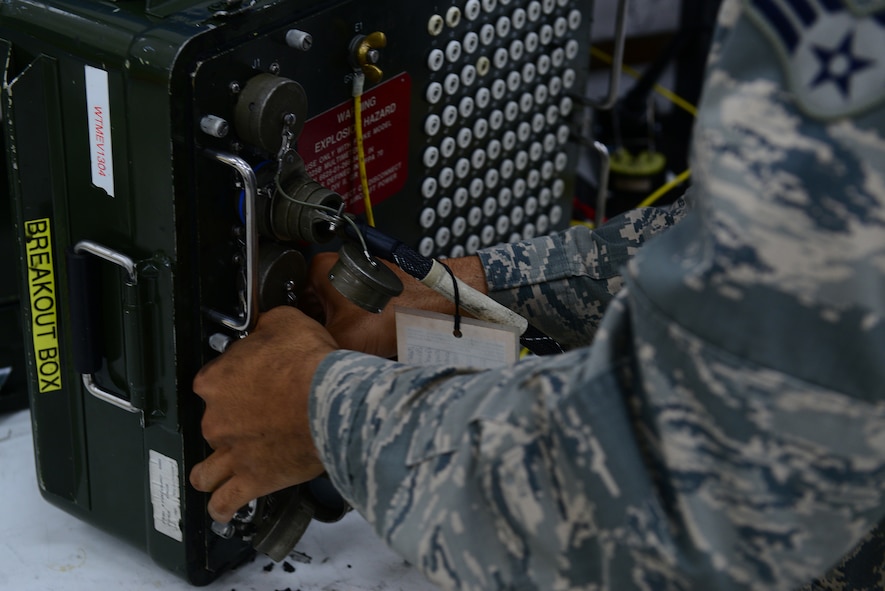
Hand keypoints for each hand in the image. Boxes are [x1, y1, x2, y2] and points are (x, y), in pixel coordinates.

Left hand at [189, 306, 336, 522]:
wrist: (330, 400)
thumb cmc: (310, 364)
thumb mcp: (285, 322)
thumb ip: (267, 327)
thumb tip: (266, 326)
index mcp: (216, 380)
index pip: (211, 380)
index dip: (231, 379)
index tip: (247, 379)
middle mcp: (216, 418)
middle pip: (210, 423)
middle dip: (228, 423)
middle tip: (254, 419)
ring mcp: (232, 452)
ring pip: (206, 470)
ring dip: (211, 471)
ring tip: (219, 471)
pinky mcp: (253, 479)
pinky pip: (225, 501)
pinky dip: (221, 506)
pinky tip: (222, 507)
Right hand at [305, 251, 489, 358]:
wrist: (436, 306)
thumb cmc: (400, 309)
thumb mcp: (343, 337)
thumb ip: (311, 348)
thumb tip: (295, 363)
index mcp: (318, 269)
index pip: (290, 304)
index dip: (296, 330)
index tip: (302, 347)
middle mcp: (335, 269)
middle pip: (311, 311)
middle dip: (318, 333)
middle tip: (328, 350)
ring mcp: (353, 279)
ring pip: (331, 316)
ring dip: (336, 333)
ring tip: (349, 345)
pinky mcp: (370, 290)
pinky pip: (350, 314)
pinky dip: (353, 329)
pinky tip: (362, 341)